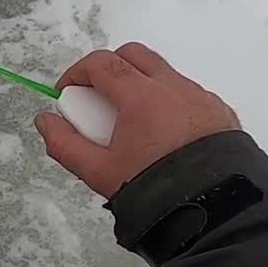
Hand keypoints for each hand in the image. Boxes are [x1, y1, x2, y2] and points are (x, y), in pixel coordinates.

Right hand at [35, 43, 239, 198]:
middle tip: (97, 99)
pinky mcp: (221, 112)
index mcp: (141, 96)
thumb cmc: (154, 189)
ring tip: (131, 122)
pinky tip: (165, 135)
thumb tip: (46, 120)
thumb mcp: (99, 173)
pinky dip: (170, 102)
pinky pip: (189, 94)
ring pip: (163, 74)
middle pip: (133, 55)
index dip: (77, 73)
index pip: (101, 63)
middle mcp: (174, 87)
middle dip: (109, 68)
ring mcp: (201, 97)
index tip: (68, 93)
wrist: (215, 211)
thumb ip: (65, 144)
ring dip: (141, 84)